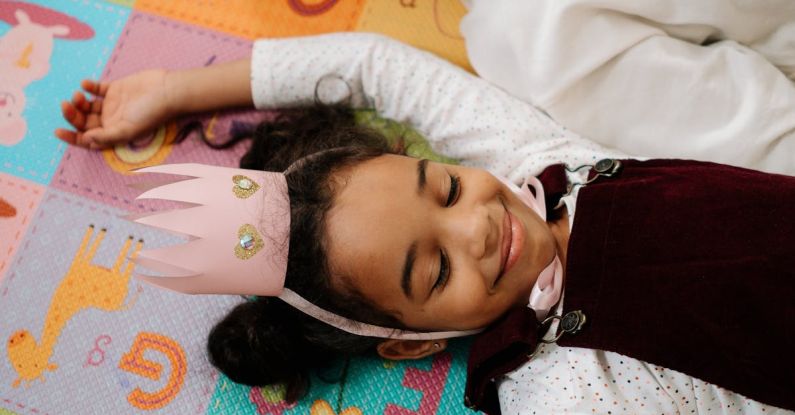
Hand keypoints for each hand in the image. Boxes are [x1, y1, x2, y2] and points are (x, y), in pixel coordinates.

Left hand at [55, 70, 173, 148]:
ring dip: (78, 101)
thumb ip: (106, 136)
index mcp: (114, 134)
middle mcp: (111, 121)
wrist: (167, 91)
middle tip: (65, 105)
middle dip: (72, 115)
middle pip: (84, 121)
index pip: (88, 139)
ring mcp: (113, 105)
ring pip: (87, 106)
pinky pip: (96, 89)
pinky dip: (88, 87)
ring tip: (78, 95)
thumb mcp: (129, 129)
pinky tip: (85, 85)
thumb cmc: (152, 113)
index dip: (72, 138)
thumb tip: (85, 140)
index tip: (58, 131)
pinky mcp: (116, 89)